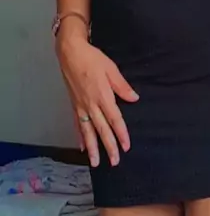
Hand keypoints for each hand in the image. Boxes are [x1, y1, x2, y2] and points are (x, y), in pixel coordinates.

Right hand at [56, 35, 138, 167]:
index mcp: (102, 96)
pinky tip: (83, 147)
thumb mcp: (111, 69)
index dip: (121, 134)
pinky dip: (80, 137)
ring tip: (96, 162)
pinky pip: (78, 124)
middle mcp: (91, 104)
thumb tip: (134, 98)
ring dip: (93, 148)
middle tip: (114, 162)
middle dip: (108, 147)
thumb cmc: (92, 59)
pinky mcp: (74, 105)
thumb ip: (122, 86)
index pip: (114, 119)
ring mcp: (81, 106)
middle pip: (102, 130)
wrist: (70, 53)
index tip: (126, 146)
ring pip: (87, 131)